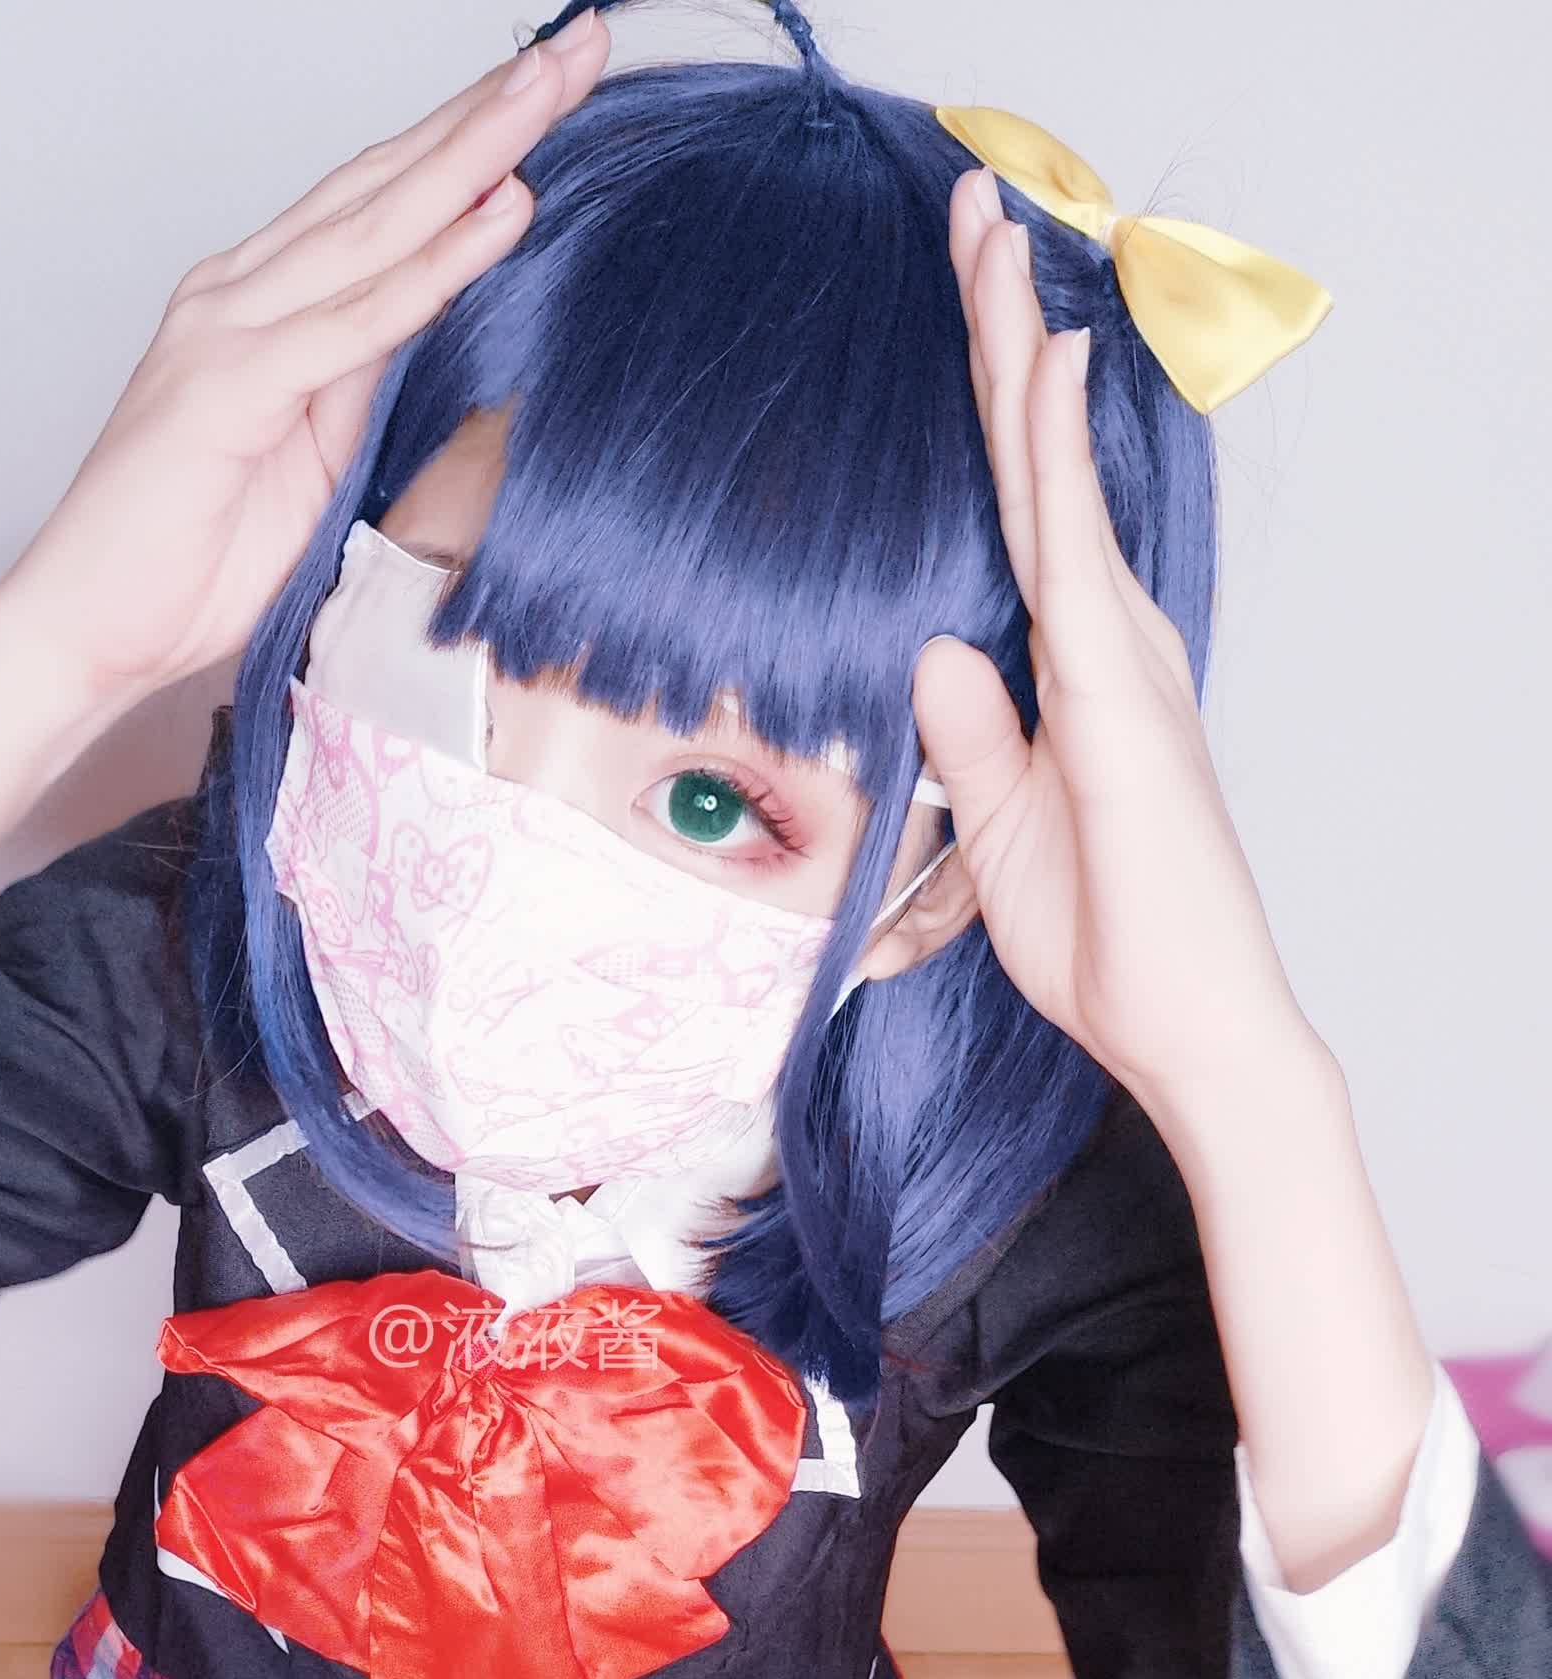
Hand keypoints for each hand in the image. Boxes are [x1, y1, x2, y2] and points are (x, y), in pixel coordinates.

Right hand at [2, 14, 609, 704]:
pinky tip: (499, 219)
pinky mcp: (229, 387)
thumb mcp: (310, 464)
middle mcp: (237, 293)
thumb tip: (425, 336)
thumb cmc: (185, 564)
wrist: (86, 630)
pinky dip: (432, 270)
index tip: (550, 94)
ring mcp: (227, 331)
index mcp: (256, 305)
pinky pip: (355, 320)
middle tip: (579, 49)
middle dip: (485, 116)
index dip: (465, 145)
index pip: (378, 204)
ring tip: (550, 93)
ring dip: (471, 157)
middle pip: (384, 185)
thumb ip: (359, 388)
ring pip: (375, 226)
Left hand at [910, 165, 1314, 1107]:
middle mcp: (1109, 642)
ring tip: (989, 241)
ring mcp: (1122, 661)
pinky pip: (1072, 551)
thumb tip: (934, 651)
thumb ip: (968, 737)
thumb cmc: (1105, 942)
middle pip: (1037, 466)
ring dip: (1018, 358)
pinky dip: (1051, 457)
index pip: (1016, 513)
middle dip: (1000, 336)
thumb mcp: (994, 830)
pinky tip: (1040, 369)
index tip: (962, 300)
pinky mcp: (1122, 696)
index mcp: (1075, 671)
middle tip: (970, 210)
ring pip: (1055, 480)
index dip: (988, 408)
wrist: (1183, 1029)